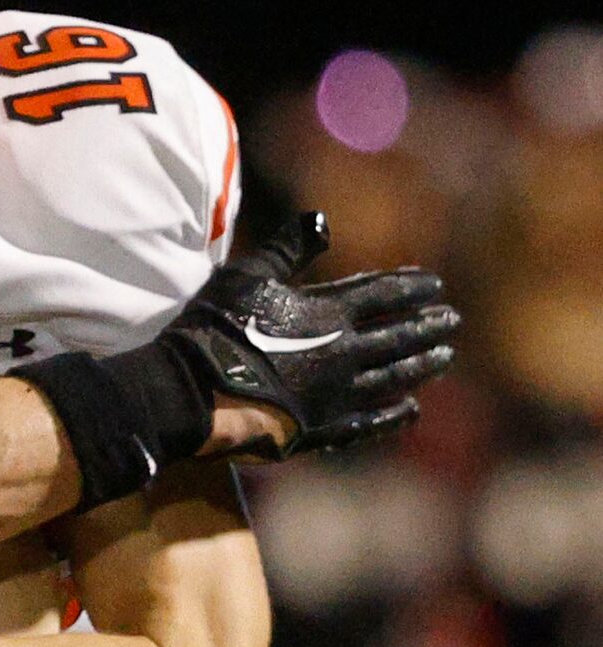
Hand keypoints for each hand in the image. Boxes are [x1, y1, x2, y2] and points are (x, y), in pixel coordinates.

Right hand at [171, 211, 460, 457]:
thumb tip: (320, 219)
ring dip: (423, 366)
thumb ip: (288, 249)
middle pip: (399, 335)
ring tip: (445, 358)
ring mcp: (337, 394)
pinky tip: (412, 409)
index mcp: (328, 312)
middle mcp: (344, 352)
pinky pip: (370, 422)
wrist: (193, 392)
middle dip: (428, 326)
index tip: (436, 284)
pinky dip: (395, 415)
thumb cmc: (216, 328)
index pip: (384, 293)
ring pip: (394, 376)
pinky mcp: (322, 428)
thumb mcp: (247, 276)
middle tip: (452, 321)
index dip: (413, 286)